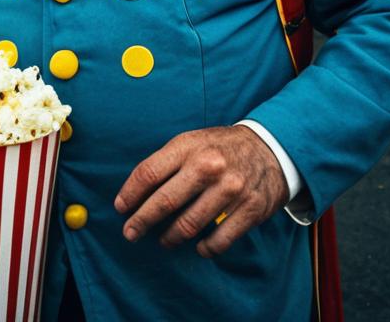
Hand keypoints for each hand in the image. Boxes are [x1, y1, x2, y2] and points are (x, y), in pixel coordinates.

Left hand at [114, 125, 287, 257]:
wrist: (269, 148)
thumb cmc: (220, 148)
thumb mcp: (192, 142)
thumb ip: (166, 163)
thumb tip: (134, 193)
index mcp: (190, 146)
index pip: (150, 172)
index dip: (130, 193)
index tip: (120, 207)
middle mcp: (209, 166)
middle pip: (165, 202)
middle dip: (142, 221)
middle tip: (130, 233)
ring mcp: (231, 189)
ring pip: (188, 225)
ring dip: (170, 237)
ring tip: (164, 239)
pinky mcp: (250, 210)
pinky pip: (218, 241)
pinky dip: (204, 248)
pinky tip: (198, 246)